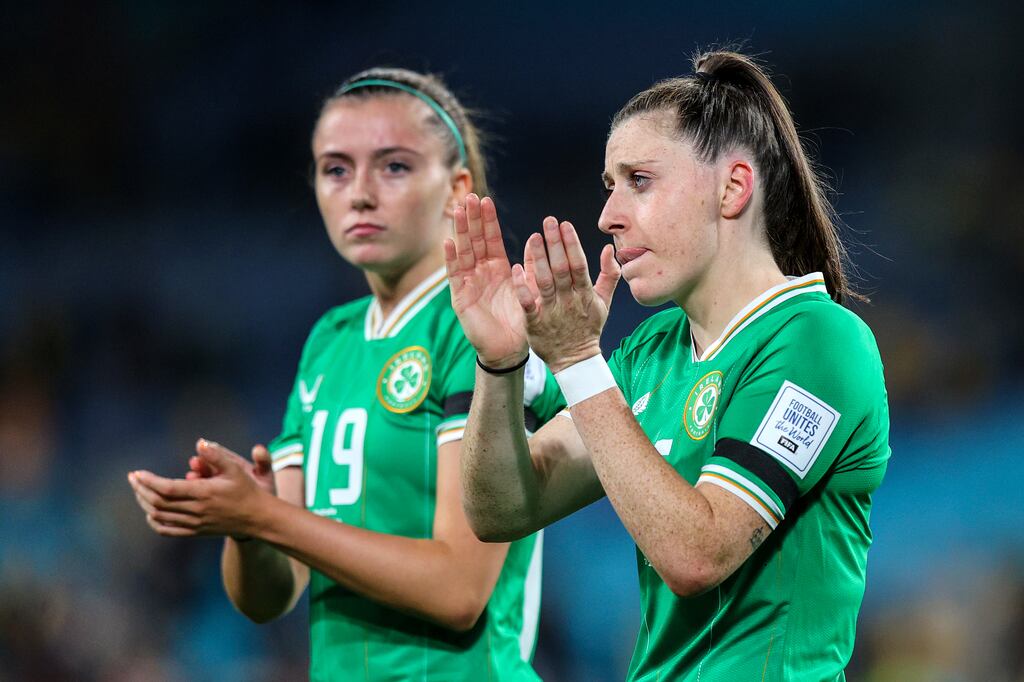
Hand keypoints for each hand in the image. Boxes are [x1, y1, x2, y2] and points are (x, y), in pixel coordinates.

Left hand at [127, 439, 271, 538]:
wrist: (257, 518)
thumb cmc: (246, 490)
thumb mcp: (235, 468)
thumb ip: (217, 455)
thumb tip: (200, 443)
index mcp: (204, 493)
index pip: (167, 489)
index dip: (149, 481)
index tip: (137, 473)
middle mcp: (196, 510)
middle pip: (158, 503)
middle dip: (141, 489)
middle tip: (133, 478)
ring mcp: (194, 523)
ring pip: (159, 516)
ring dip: (144, 503)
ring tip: (139, 490)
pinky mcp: (195, 532)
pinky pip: (167, 531)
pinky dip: (154, 522)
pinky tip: (150, 512)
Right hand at [186, 443, 275, 496]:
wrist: (262, 513)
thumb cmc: (265, 490)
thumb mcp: (265, 475)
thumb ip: (263, 461)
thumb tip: (258, 449)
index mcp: (233, 464)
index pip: (220, 454)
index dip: (212, 451)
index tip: (205, 447)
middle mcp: (221, 473)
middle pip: (206, 466)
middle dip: (200, 464)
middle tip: (195, 462)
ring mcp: (214, 486)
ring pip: (200, 480)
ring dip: (195, 479)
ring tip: (192, 477)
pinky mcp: (210, 499)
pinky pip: (199, 496)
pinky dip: (195, 495)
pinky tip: (192, 495)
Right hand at [444, 193, 528, 368]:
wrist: (509, 349)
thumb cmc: (519, 321)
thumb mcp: (527, 289)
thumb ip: (529, 267)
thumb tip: (536, 241)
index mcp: (497, 268)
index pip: (491, 239)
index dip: (488, 220)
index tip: (486, 200)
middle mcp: (480, 272)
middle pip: (475, 240)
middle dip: (472, 219)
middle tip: (469, 196)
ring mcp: (468, 283)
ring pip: (463, 252)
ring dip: (460, 231)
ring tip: (457, 210)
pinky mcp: (460, 298)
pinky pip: (454, 275)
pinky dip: (451, 258)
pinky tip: (448, 242)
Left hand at [513, 218, 619, 372]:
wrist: (575, 360)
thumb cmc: (588, 327)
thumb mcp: (604, 302)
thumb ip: (609, 275)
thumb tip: (609, 249)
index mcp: (584, 294)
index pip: (578, 264)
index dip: (572, 243)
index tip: (564, 224)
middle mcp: (568, 301)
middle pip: (561, 269)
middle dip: (555, 244)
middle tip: (548, 221)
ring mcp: (551, 312)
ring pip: (545, 282)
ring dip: (538, 259)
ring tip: (533, 237)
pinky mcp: (535, 323)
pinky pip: (528, 303)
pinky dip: (522, 286)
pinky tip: (516, 267)